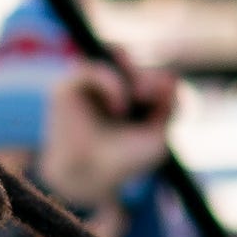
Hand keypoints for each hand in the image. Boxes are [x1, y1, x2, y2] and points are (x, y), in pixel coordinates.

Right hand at [37, 56, 175, 212]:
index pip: (146, 72)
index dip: (159, 78)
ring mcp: (85, 86)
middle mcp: (104, 89)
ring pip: (113, 57)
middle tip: (152, 93)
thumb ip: (170, 106)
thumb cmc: (124, 162)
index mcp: (127, 98)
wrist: (92, 179)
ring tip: (141, 94)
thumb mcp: (158, 135)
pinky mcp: (66, 88)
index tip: (168, 95)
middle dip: (148, 75)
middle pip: (133, 62)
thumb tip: (171, 78)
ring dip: (133, 73)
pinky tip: (119, 107)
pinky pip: (91, 70)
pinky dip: (111, 83)